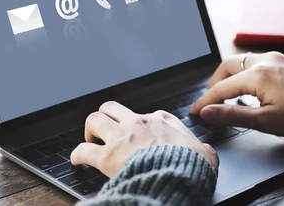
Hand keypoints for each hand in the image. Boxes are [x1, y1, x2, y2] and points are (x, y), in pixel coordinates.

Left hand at [71, 101, 218, 176]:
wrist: (179, 176)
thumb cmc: (192, 165)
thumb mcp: (205, 152)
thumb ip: (202, 148)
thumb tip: (206, 153)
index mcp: (162, 120)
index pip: (146, 114)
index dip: (140, 124)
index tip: (139, 134)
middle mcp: (139, 123)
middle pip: (112, 108)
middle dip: (106, 116)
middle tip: (105, 129)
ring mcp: (121, 137)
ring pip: (94, 119)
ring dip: (90, 129)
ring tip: (90, 139)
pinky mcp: (108, 156)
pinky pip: (83, 150)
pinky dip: (77, 154)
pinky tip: (77, 159)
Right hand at [189, 52, 283, 137]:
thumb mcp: (265, 121)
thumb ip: (233, 115)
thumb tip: (208, 112)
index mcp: (257, 75)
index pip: (221, 88)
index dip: (205, 101)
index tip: (194, 112)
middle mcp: (263, 61)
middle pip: (226, 67)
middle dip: (214, 83)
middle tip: (210, 102)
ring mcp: (274, 58)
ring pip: (240, 62)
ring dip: (229, 77)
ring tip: (227, 97)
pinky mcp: (283, 61)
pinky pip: (255, 62)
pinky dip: (244, 73)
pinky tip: (248, 89)